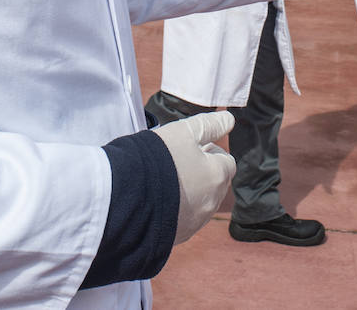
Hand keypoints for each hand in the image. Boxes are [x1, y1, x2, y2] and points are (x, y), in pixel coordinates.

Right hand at [151, 112, 235, 243]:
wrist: (127, 199)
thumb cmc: (157, 159)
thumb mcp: (183, 132)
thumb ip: (209, 125)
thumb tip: (229, 119)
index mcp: (218, 175)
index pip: (226, 161)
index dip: (209, 151)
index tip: (189, 147)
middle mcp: (212, 202)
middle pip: (215, 183)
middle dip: (202, 172)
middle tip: (175, 162)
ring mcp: (196, 222)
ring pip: (201, 203)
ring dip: (190, 192)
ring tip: (163, 181)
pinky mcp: (178, 236)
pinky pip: (183, 220)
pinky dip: (176, 209)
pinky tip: (156, 199)